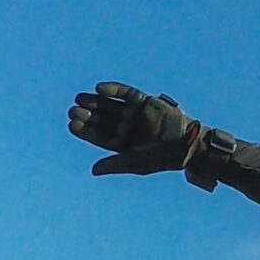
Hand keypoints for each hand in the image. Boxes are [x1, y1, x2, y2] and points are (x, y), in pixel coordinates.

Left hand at [68, 83, 202, 176]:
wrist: (187, 143)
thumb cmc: (161, 157)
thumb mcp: (135, 162)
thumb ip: (114, 164)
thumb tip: (93, 170)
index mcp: (122, 143)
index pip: (99, 136)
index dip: (85, 130)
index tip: (72, 124)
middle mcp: (126, 127)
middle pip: (102, 119)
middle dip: (88, 115)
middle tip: (73, 110)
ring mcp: (135, 113)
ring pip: (110, 105)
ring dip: (95, 101)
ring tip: (80, 98)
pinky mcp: (144, 101)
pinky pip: (126, 93)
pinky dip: (113, 90)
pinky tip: (99, 88)